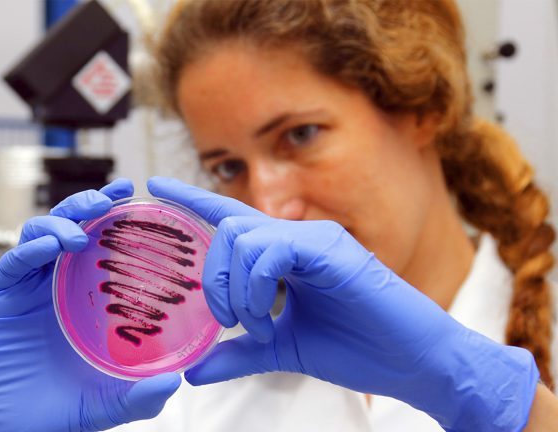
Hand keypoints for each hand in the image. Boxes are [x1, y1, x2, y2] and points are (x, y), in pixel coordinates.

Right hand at [0, 179, 180, 431]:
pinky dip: (29, 250)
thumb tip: (175, 382)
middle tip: (112, 197)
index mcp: (82, 299)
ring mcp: (25, 289)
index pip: (100, 248)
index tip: (137, 198)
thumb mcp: (106, 405)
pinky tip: (47, 248)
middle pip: (70, 228)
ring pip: (39, 234)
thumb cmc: (55, 415)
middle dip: (88, 205)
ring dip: (59, 224)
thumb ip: (139, 397)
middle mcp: (54, 286)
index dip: (116, 219)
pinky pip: (12, 263)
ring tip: (78, 235)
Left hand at [147, 176, 538, 431]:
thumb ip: (239, 354)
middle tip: (227, 321)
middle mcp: (298, 238)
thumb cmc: (356, 350)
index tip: (154, 184)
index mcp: (285, 254)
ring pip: (245, 237)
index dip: (192, 199)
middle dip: (214, 278)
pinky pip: (273, 252)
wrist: (410, 364)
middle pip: (228, 230)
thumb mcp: (284, 350)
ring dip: (236, 289)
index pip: (231, 218)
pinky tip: (269, 318)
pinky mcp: (332, 251)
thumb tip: (191, 372)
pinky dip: (258, 287)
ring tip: (254, 325)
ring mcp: (317, 240)